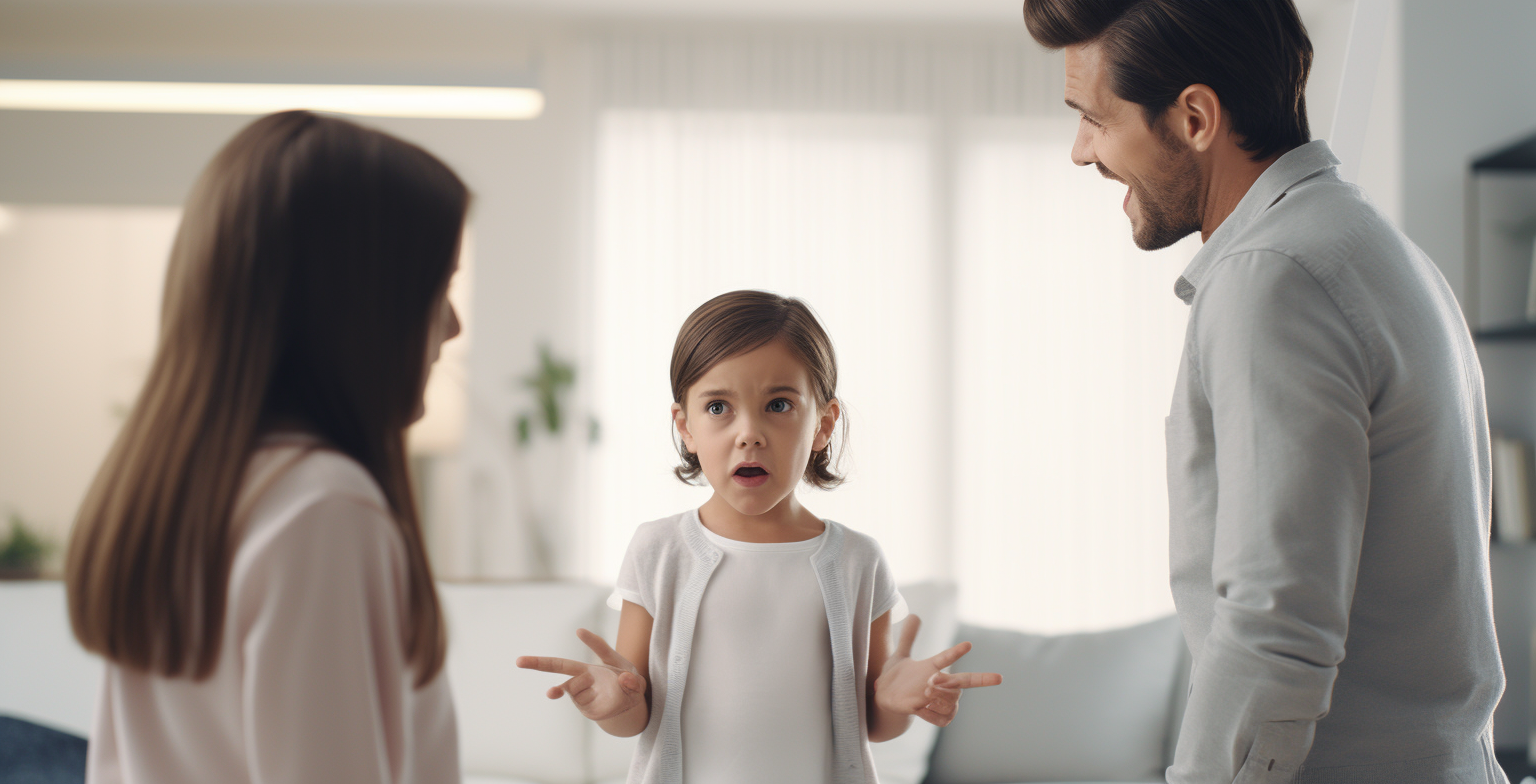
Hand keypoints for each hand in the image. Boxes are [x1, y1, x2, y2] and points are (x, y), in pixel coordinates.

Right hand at [517, 629, 647, 721]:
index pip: (600, 649)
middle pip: (561, 665)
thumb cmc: (629, 688)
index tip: (579, 631)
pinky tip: (552, 692)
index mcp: (603, 663)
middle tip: (519, 661)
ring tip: (593, 691)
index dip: (591, 641)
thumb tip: (625, 679)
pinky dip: (566, 694)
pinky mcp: (580, 703)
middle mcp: (587, 674)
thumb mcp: (637, 684)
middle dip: (539, 663)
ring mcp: (580, 689)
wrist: (624, 706)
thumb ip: (634, 682)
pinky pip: (575, 698)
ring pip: (572, 685)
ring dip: (581, 689)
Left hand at [874, 614, 1002, 726]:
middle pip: (962, 683)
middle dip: (950, 681)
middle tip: (932, 680)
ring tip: (925, 694)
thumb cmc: (895, 677)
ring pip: (953, 702)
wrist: (884, 697)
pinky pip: (943, 719)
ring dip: (942, 698)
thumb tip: (913, 615)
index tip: (968, 644)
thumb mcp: (899, 657)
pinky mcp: (927, 713)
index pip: (948, 657)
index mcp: (931, 668)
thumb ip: (907, 638)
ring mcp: (933, 700)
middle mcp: (937, 684)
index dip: (956, 651)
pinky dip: (934, 714)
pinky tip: (921, 709)